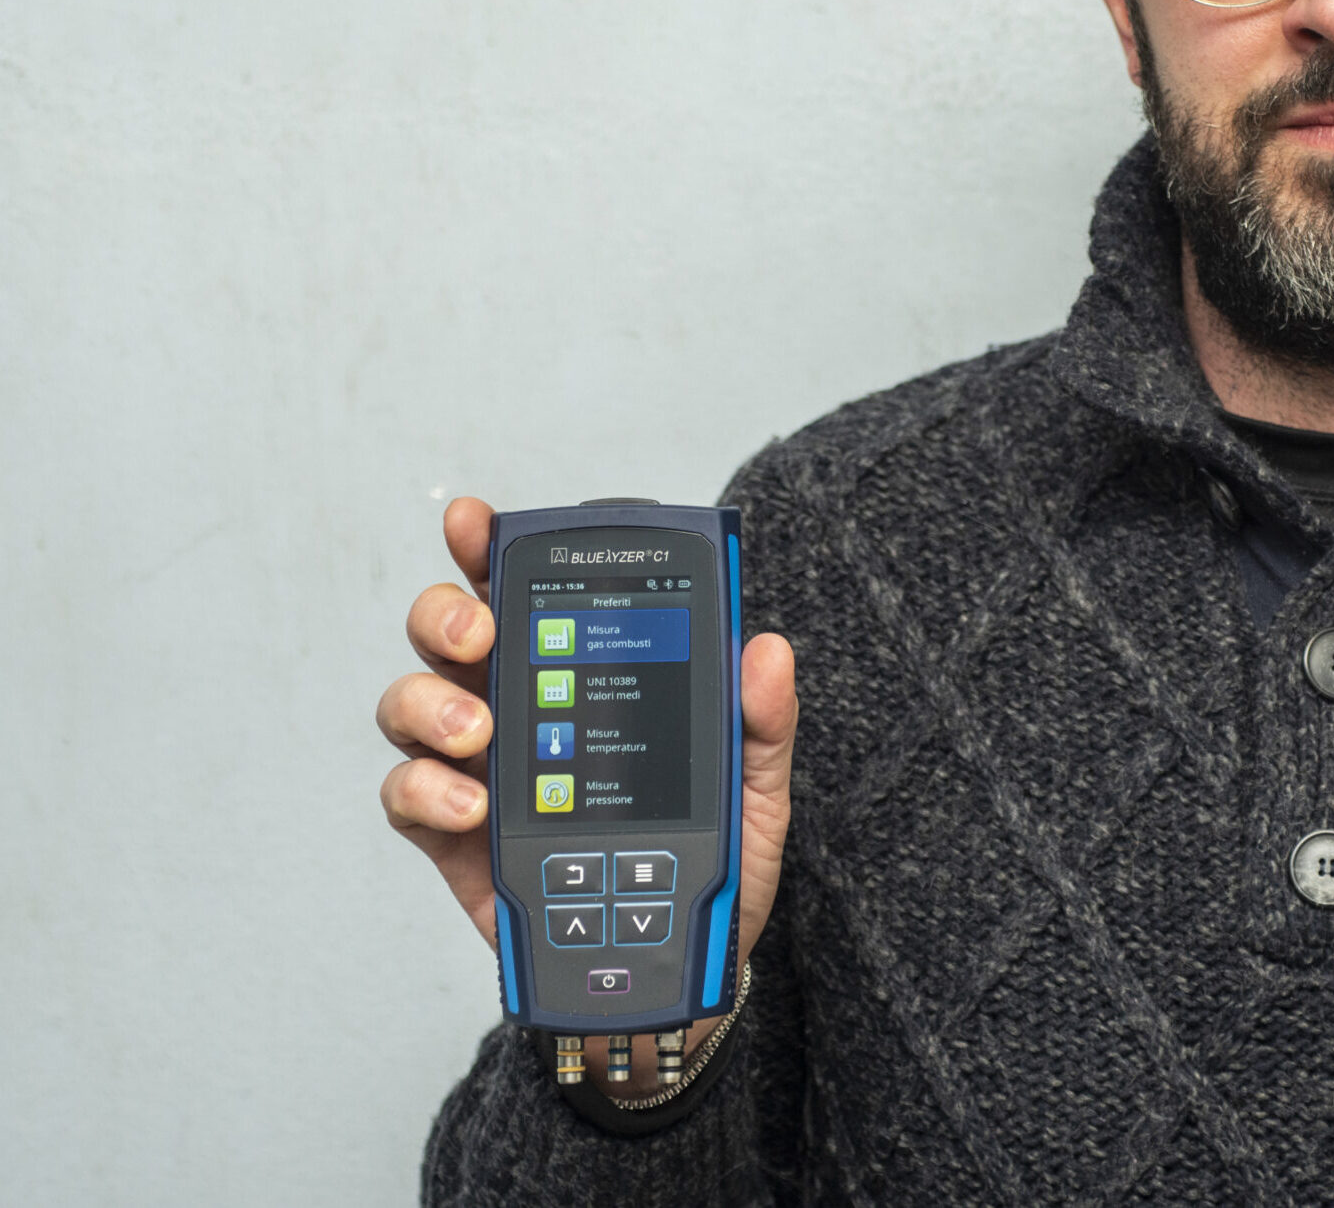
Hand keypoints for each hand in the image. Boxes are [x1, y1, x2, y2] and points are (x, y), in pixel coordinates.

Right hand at [377, 498, 797, 976]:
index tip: (475, 522)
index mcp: (584, 677)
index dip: (491, 548)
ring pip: (410, 704)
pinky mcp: (451, 837)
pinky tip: (475, 806)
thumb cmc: (704, 870)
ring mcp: (477, 770)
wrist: (666, 973)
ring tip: (482, 733)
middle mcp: (519, 709)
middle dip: (448, 615)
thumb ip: (760, 724)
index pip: (532, 595)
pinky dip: (426, 791)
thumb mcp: (753, 792)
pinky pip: (406, 795)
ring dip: (432, 704)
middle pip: (448, 634)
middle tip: (482, 634)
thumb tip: (766, 649)